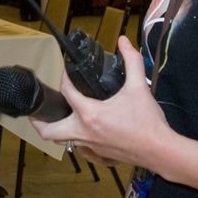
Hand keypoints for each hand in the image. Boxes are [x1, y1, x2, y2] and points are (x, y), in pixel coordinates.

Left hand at [31, 35, 171, 170]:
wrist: (160, 150)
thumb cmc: (148, 122)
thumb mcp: (139, 87)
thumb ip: (132, 61)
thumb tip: (125, 41)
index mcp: (90, 115)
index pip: (66, 93)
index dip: (63, 78)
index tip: (66, 71)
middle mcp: (84, 133)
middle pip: (49, 132)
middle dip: (39, 122)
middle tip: (37, 111)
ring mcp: (90, 147)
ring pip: (64, 141)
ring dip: (58, 130)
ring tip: (59, 117)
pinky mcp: (99, 156)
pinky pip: (80, 149)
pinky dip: (76, 139)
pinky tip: (83, 130)